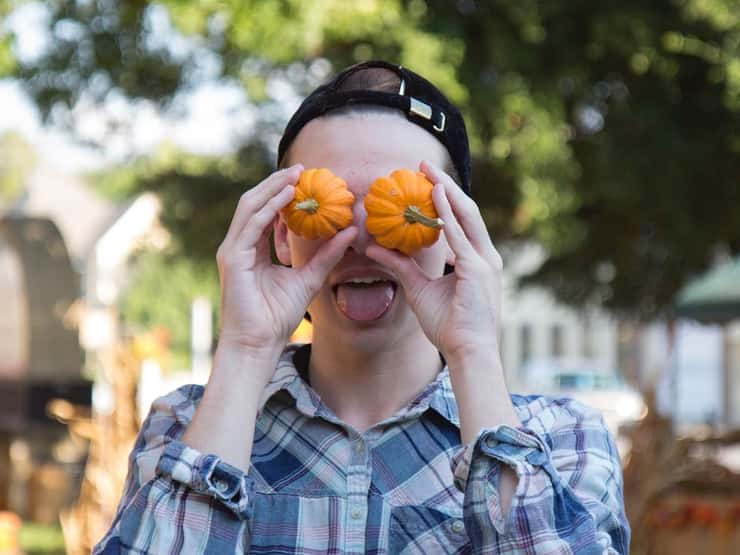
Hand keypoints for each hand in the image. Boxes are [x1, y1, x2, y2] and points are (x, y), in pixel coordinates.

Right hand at [216, 164, 357, 360]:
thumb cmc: (277, 317)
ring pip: (250, 207)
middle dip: (277, 184)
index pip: (266, 214)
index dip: (283, 195)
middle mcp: (240, 246)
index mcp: (253, 250)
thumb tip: (351, 231)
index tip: (306, 181)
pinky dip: (269, 207)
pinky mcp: (232, 258)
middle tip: (301, 169)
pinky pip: (252, 224)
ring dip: (272, 189)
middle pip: (256, 204)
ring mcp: (233, 250)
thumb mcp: (310, 278)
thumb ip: (327, 255)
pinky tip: (287, 196)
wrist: (259, 343)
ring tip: (295, 175)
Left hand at [365, 160, 502, 361]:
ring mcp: (484, 262)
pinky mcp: (477, 270)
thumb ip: (400, 267)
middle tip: (424, 166)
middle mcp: (485, 257)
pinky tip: (434, 196)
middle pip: (466, 211)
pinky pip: (459, 236)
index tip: (426, 182)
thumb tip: (373, 248)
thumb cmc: (449, 327)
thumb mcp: (419, 290)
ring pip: (466, 216)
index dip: (445, 199)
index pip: (462, 221)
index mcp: (477, 261)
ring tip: (428, 172)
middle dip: (446, 186)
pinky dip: (447, 213)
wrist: (469, 353)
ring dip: (447, 191)